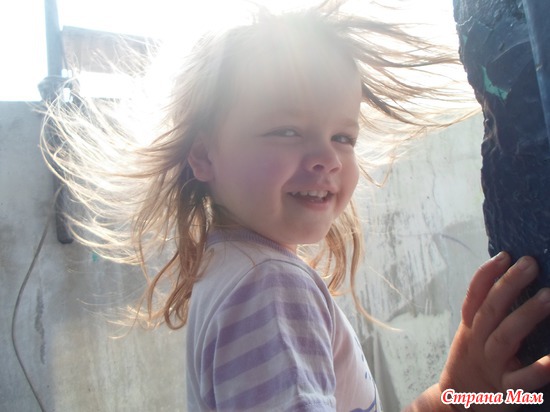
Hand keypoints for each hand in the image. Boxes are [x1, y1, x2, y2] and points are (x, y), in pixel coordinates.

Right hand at [439, 252, 549, 410]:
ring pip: (505, 338)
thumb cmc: (474, 363)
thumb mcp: (472, 335)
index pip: (474, 297)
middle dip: (509, 286)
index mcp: (471, 329)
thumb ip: (487, 311)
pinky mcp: (506, 392)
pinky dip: (537, 369)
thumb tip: (508, 278)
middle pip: (491, 311)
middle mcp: (478, 344)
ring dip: (525, 316)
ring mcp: (491, 367)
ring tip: (547, 296)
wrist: (458, 405)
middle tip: (530, 264)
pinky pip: (522, 381)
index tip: (506, 255)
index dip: (487, 275)